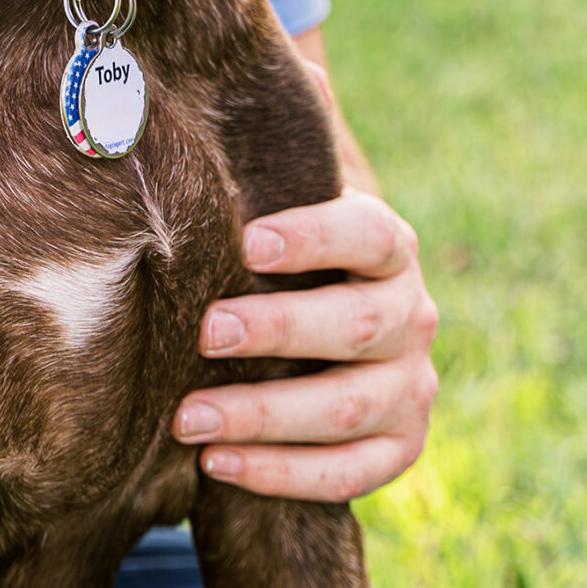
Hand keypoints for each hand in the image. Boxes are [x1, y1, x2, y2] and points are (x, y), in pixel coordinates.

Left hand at [171, 191, 437, 501]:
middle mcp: (413, 316)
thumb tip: (173, 113)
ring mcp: (411, 388)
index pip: (368, 235)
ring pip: (348, 408)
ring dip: (264, 415)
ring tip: (188, 419)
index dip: (314, 237)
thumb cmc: (285, 264)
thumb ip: (253, 188)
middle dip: (279, 330)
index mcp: (390, 249)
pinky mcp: (399, 448)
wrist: (332, 329)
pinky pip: (347, 474)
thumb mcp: (282, 218)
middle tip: (207, 333)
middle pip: (360, 325)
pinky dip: (281, 474)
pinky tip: (215, 463)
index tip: (246, 243)